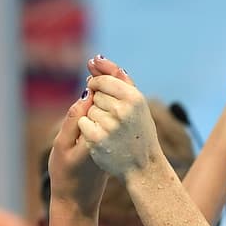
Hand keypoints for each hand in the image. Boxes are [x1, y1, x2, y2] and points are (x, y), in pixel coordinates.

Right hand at [47, 74, 109, 212]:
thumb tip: (86, 96)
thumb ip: (73, 121)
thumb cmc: (66, 175)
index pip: (105, 102)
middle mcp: (111, 137)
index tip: (93, 67)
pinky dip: (105, 104)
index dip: (101, 82)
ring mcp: (112, 141)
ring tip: (96, 70)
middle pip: (114, 102)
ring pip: (115, 109)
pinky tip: (97, 93)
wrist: (78, 201)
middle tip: (95, 62)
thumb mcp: (63, 148)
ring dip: (107, 89)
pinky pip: (112, 117)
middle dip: (106, 81)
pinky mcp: (111, 143)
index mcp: (100, 136)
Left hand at [78, 60, 163, 178]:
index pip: (103, 80)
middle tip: (115, 121)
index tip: (106, 98)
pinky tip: (100, 139)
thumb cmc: (139, 131)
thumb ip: (119, 78)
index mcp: (134, 98)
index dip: (100, 88)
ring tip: (110, 131)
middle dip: (99, 104)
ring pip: (88, 109)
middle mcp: (123, 110)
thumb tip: (96, 58)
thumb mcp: (136, 103)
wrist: (143, 167)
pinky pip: (82, 123)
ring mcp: (109, 125)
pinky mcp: (96, 139)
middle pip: (94, 95)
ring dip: (94, 118)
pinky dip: (87, 130)